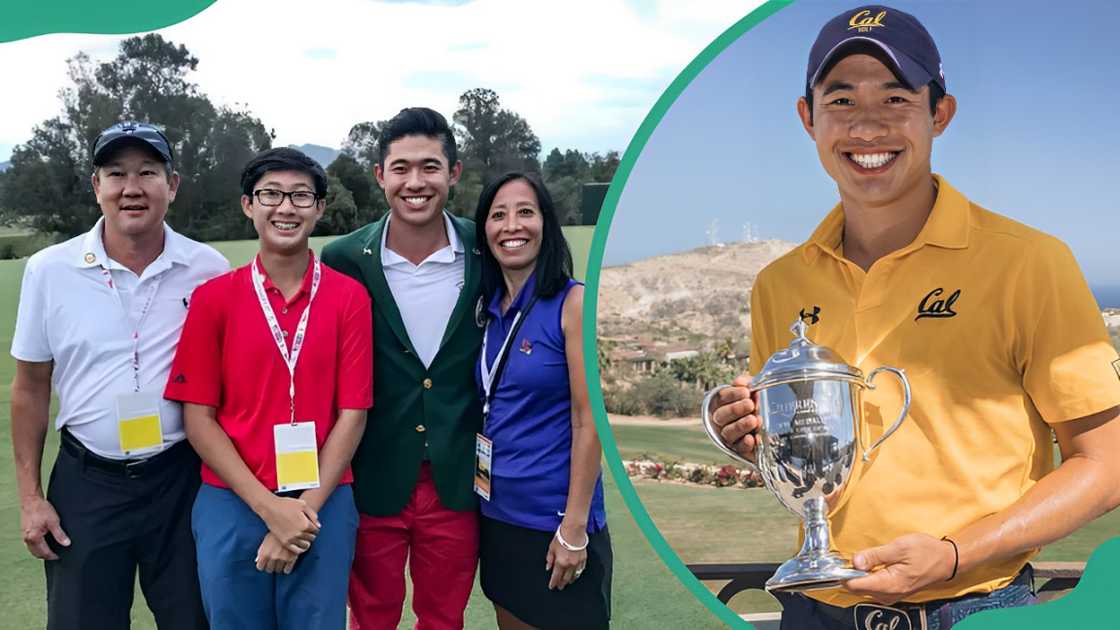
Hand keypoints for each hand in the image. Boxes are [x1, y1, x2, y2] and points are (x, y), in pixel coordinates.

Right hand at [20, 495, 69, 559]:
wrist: (31, 500)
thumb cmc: (41, 509)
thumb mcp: (54, 521)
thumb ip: (60, 534)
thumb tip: (66, 543)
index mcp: (34, 537)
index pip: (44, 552)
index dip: (52, 556)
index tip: (59, 557)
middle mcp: (27, 539)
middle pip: (37, 553)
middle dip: (46, 556)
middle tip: (55, 556)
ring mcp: (24, 536)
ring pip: (32, 549)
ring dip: (40, 552)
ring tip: (50, 551)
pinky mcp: (23, 532)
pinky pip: (30, 544)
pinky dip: (36, 547)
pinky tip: (42, 544)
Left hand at [255, 532, 297, 573]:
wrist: (289, 526)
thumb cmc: (275, 533)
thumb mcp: (265, 541)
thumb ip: (261, 552)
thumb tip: (258, 561)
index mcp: (264, 553)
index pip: (260, 567)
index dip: (262, 565)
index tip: (264, 563)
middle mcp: (272, 557)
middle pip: (269, 570)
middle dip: (271, 566)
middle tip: (273, 563)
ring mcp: (282, 558)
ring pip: (278, 570)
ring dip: (278, 567)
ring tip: (280, 563)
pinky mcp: (292, 558)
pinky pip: (287, 570)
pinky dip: (287, 569)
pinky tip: (286, 566)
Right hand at [260, 496, 319, 553]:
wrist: (270, 508)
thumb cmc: (287, 504)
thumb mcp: (303, 505)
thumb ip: (313, 515)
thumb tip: (318, 526)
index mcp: (305, 524)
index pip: (316, 531)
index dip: (315, 528)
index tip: (312, 525)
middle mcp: (299, 533)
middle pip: (311, 538)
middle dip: (311, 534)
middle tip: (307, 531)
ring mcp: (291, 539)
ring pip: (305, 545)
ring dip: (306, 541)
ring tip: (304, 537)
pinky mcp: (284, 542)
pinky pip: (296, 550)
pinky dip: (300, 549)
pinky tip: (299, 544)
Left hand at [547, 522, 588, 590]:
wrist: (574, 530)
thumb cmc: (562, 537)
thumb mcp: (551, 548)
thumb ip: (550, 559)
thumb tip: (548, 567)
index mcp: (560, 562)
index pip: (556, 577)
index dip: (553, 583)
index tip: (552, 586)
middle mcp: (569, 565)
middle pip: (565, 578)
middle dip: (562, 584)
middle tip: (560, 587)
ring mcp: (578, 562)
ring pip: (574, 576)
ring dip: (570, 580)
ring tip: (568, 583)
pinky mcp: (584, 558)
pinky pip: (581, 569)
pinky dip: (578, 573)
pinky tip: (576, 575)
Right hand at [709, 374, 760, 460]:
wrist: (777, 423)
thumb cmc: (762, 403)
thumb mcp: (756, 390)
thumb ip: (748, 383)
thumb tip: (740, 382)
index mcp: (726, 403)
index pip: (722, 398)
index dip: (732, 394)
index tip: (746, 392)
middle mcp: (725, 421)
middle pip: (721, 416)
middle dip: (735, 410)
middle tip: (750, 405)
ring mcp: (731, 436)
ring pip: (728, 432)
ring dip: (739, 426)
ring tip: (753, 420)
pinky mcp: (741, 449)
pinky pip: (739, 448)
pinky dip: (745, 444)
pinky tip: (752, 438)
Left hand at [842, 533, 956, 604]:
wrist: (947, 560)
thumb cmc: (926, 551)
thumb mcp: (899, 547)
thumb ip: (875, 555)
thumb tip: (855, 561)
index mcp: (889, 584)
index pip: (855, 586)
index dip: (844, 573)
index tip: (841, 561)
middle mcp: (889, 594)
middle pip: (857, 589)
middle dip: (850, 574)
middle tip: (852, 557)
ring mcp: (892, 595)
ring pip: (864, 589)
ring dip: (858, 576)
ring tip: (863, 559)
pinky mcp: (894, 593)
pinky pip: (873, 588)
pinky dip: (867, 578)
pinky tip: (871, 566)